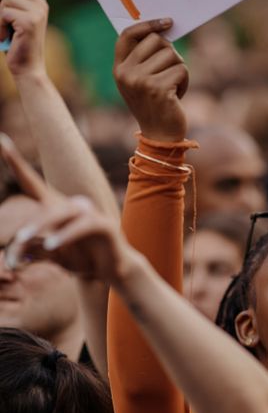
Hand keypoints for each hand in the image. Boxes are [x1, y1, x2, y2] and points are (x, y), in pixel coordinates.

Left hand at [0, 0, 47, 77]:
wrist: (28, 70)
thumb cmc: (16, 45)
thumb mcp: (12, 20)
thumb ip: (8, 1)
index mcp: (38, 4)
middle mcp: (40, 5)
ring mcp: (37, 13)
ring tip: (4, 31)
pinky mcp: (30, 21)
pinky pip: (3, 12)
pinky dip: (0, 25)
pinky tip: (7, 37)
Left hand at [0, 135, 135, 284]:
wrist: (113, 272)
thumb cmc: (83, 259)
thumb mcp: (53, 255)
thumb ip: (33, 250)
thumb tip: (13, 253)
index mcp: (57, 207)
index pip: (32, 182)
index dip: (16, 162)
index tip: (1, 139)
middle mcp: (73, 205)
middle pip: (44, 207)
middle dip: (29, 226)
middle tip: (16, 245)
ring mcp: (90, 213)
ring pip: (60, 213)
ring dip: (40, 226)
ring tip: (24, 241)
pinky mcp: (105, 225)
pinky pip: (82, 225)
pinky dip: (65, 235)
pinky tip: (51, 246)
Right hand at [114, 20, 188, 141]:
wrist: (160, 137)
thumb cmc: (154, 106)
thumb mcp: (140, 81)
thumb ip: (143, 58)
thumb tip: (163, 30)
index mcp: (119, 69)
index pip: (128, 35)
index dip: (148, 24)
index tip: (167, 22)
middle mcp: (127, 73)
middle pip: (157, 41)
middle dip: (170, 54)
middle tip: (170, 74)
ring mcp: (141, 81)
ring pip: (172, 55)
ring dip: (179, 70)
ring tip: (172, 88)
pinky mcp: (159, 89)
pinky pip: (181, 70)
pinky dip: (185, 82)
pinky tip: (177, 96)